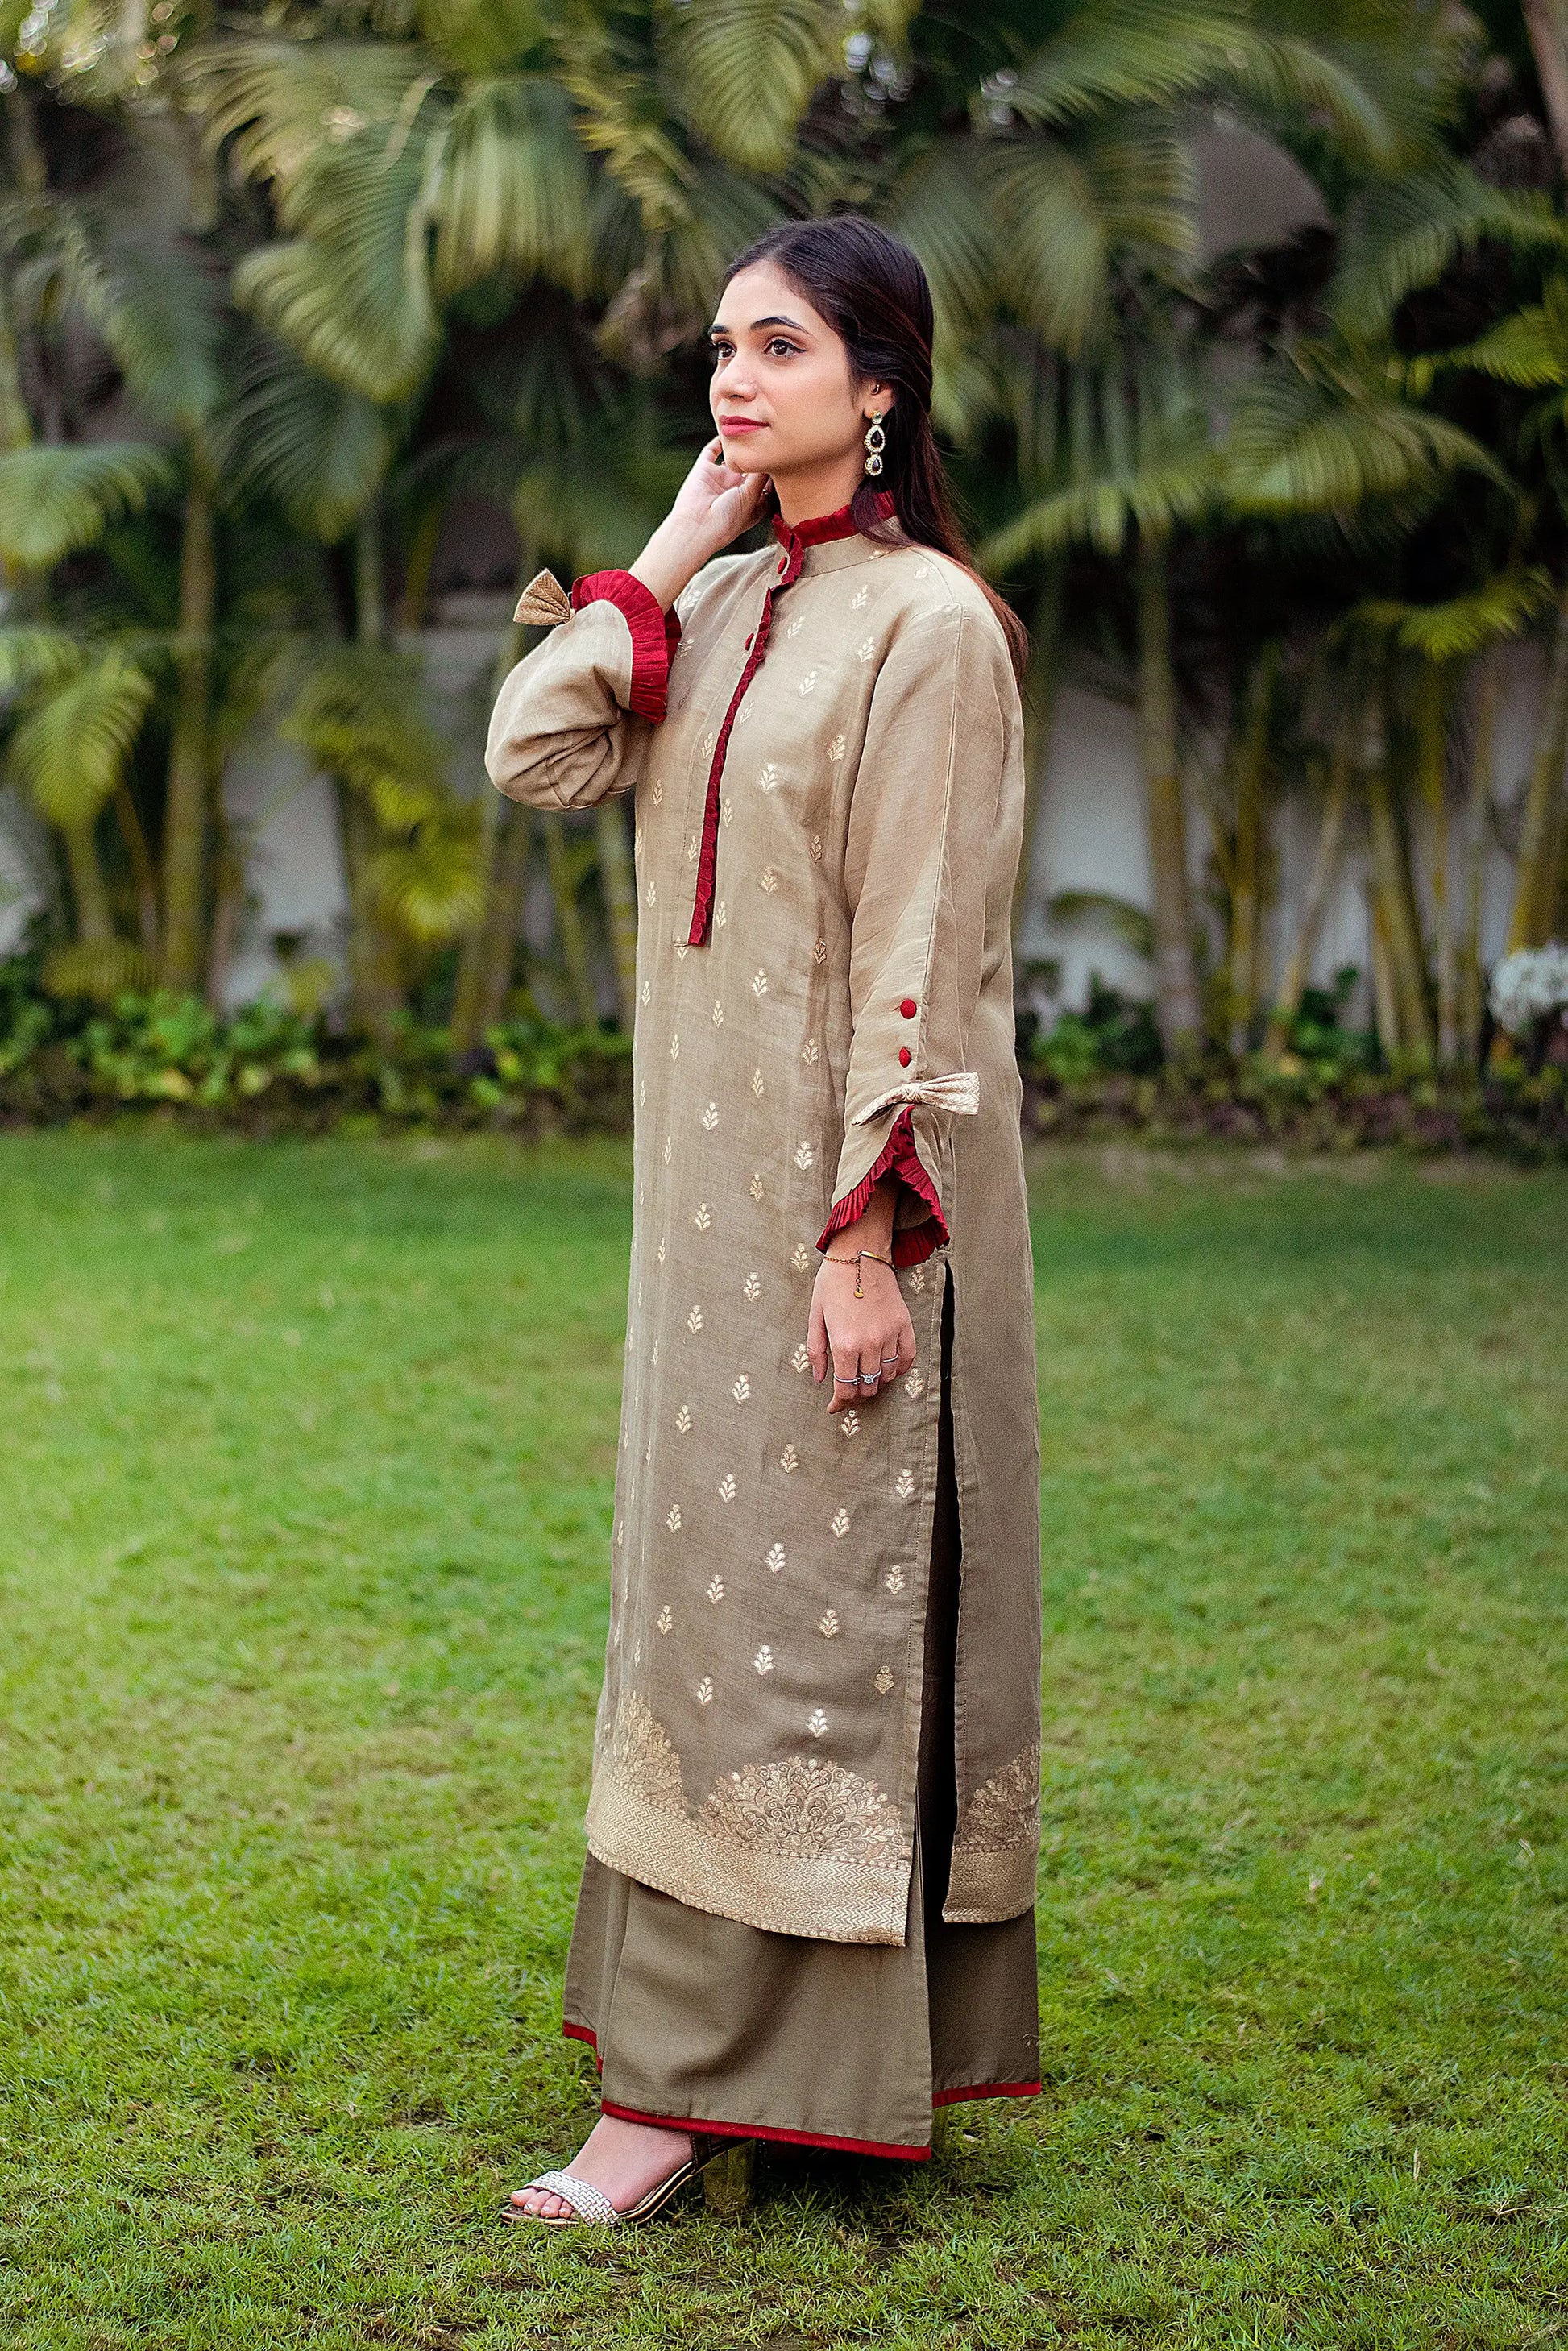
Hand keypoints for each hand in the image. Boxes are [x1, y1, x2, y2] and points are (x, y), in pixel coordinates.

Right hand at [630, 440, 768, 611]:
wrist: (696, 527)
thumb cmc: (726, 520)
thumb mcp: (752, 497)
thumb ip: (761, 475)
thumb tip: (770, 454)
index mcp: (751, 503)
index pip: (767, 483)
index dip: (775, 471)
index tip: (787, 455)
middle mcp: (736, 490)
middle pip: (752, 468)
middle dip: (761, 456)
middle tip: (773, 437)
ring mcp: (720, 479)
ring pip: (733, 457)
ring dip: (741, 446)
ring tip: (752, 430)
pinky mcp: (704, 470)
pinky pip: (712, 450)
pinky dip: (720, 439)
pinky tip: (730, 429)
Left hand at [807, 1256, 916, 1414]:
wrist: (859, 1253)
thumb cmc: (832, 1283)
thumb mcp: (815, 1316)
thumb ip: (816, 1351)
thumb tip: (820, 1379)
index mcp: (843, 1344)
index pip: (845, 1388)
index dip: (839, 1403)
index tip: (834, 1406)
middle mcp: (869, 1344)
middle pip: (867, 1387)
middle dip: (856, 1395)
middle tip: (848, 1392)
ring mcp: (889, 1335)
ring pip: (886, 1376)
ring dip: (875, 1383)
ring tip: (866, 1378)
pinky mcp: (904, 1325)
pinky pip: (906, 1358)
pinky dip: (898, 1369)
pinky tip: (888, 1369)